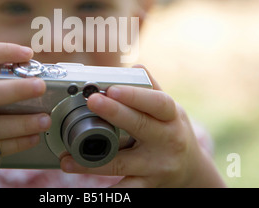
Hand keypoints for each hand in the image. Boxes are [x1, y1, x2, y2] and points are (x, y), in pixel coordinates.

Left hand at [60, 65, 224, 187]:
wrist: (191, 173)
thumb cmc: (173, 133)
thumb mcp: (171, 111)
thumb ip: (152, 90)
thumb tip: (136, 67)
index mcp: (171, 117)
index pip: (157, 103)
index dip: (135, 95)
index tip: (112, 88)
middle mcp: (167, 141)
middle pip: (139, 126)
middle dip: (114, 113)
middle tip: (91, 101)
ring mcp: (156, 167)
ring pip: (122, 163)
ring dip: (92, 161)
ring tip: (68, 157)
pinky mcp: (146, 186)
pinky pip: (123, 189)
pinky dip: (106, 191)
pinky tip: (85, 183)